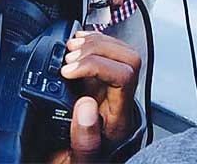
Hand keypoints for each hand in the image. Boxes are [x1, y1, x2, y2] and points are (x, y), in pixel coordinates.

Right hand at [49, 32, 140, 162]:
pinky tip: (75, 47)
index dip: (94, 65)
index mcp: (119, 118)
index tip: (68, 71)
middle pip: (128, 58)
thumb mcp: (78, 161)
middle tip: (68, 59)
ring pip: (121, 52)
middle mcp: (121, 100)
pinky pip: (107, 53)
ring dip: (94, 43)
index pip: (124, 76)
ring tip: (70, 51)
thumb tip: (85, 105)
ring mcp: (113, 89)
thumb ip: (84, 140)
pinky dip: (90, 43)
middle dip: (96, 49)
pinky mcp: (101, 83)